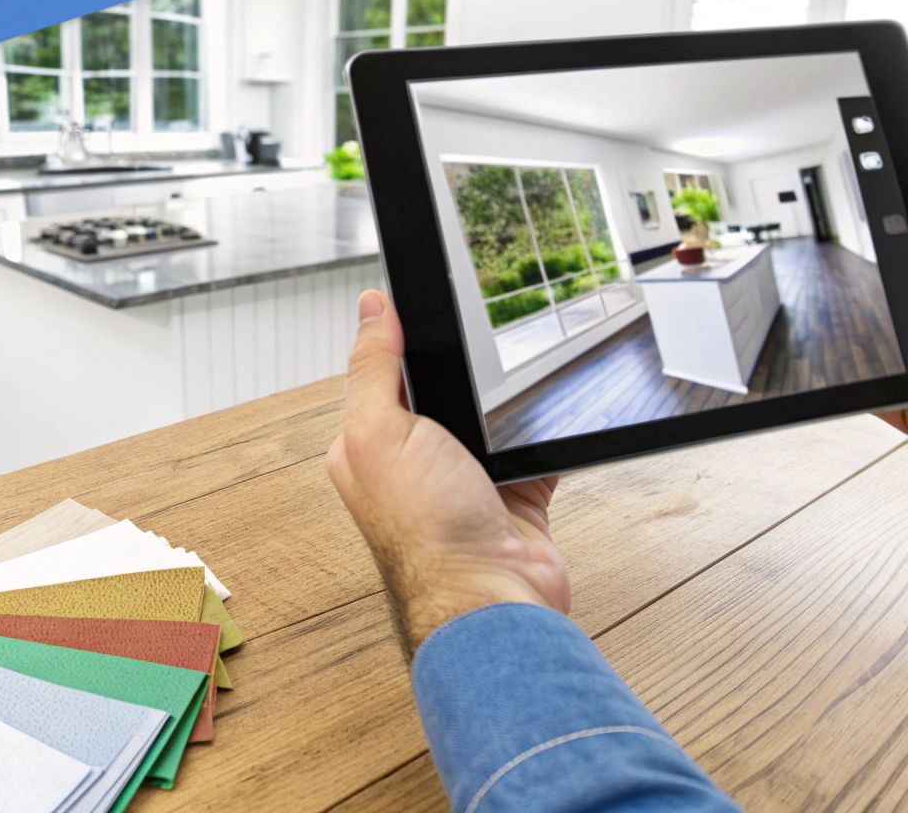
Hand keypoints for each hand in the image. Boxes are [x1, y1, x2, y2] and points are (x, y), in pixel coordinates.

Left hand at [327, 289, 568, 656]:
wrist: (493, 601)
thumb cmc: (425, 534)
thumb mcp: (380, 431)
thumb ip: (372, 368)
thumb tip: (371, 309)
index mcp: (364, 448)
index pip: (379, 377)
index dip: (401, 342)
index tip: (427, 306)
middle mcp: (410, 466)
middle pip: (439, 395)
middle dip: (459, 376)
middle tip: (478, 350)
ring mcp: (462, 483)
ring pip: (487, 420)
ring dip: (502, 408)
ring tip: (509, 394)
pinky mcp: (511, 497)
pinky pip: (531, 450)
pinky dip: (541, 439)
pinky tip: (544, 425)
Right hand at [881, 145, 907, 511]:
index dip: (894, 212)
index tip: (862, 185)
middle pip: (888, 278)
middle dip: (872, 267)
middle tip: (860, 251)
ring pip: (873, 330)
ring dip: (866, 323)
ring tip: (873, 313)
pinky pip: (869, 384)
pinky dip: (859, 377)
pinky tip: (854, 363)